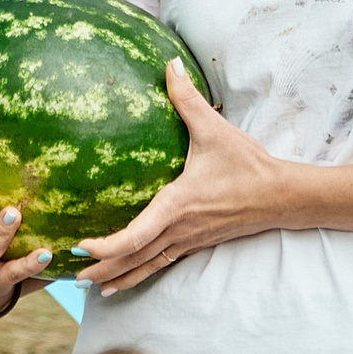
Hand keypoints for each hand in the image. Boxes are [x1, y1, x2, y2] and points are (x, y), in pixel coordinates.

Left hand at [76, 59, 286, 296]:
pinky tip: (126, 280)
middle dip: (102, 270)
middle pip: (135, 259)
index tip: (81, 245)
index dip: (106, 246)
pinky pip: (162, 263)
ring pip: (147, 266)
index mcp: (177, 204)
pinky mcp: (197, 243)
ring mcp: (189, 240)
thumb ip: (188, 99)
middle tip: (72, 276)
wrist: (280, 196)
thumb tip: (170, 64)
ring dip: (119, 278)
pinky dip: (140, 273)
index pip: (136, 236)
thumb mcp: (215, 129)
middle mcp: (179, 229)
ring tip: (92, 288)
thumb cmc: (247, 164)